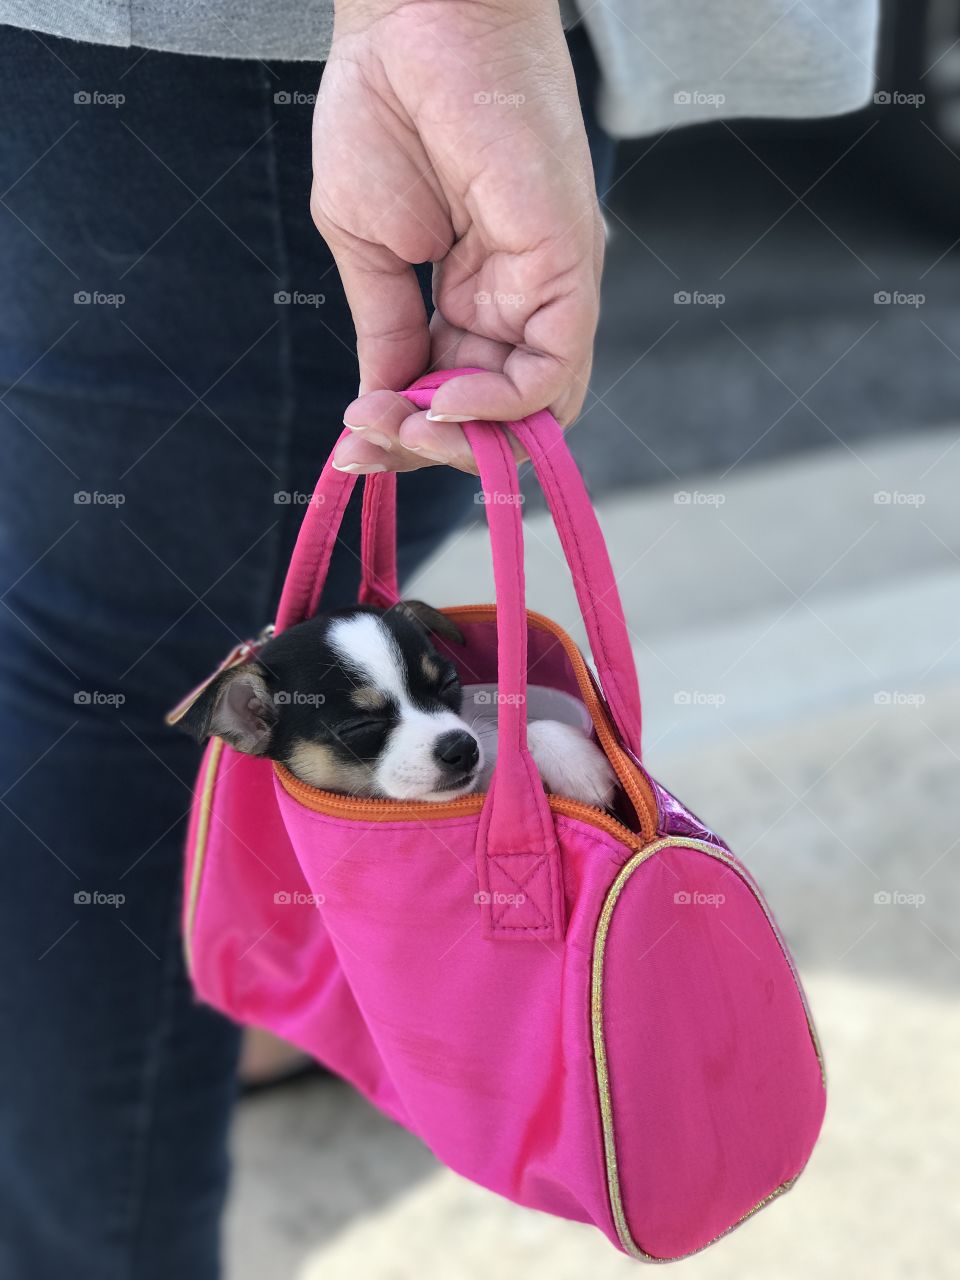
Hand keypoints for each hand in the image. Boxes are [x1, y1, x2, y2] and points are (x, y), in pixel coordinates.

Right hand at [310, 0, 602, 473]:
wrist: (409, 18)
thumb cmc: (385, 111)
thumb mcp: (371, 252)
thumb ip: (388, 336)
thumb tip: (382, 409)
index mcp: (475, 299)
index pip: (456, 399)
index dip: (408, 438)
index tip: (350, 449)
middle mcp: (520, 301)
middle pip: (500, 419)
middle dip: (434, 449)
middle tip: (372, 440)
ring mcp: (549, 286)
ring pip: (533, 411)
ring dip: (463, 439)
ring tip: (401, 426)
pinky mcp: (569, 265)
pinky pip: (551, 368)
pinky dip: (500, 404)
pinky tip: (441, 400)